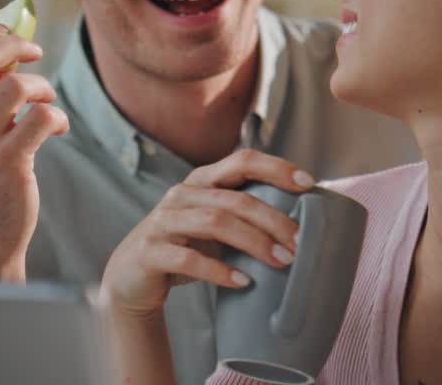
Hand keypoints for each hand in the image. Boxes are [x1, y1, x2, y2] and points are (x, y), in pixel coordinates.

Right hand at [0, 23, 68, 279]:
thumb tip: (5, 48)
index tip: (3, 32)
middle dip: (15, 45)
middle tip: (34, 51)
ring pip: (16, 85)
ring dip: (41, 84)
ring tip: (45, 98)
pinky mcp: (8, 163)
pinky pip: (42, 117)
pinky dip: (58, 116)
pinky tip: (57, 126)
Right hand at [100, 149, 315, 318]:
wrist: (132, 278)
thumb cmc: (185, 248)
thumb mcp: (215, 225)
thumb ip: (245, 215)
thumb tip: (302, 222)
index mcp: (202, 180)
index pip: (243, 160)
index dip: (277, 168)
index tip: (309, 184)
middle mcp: (182, 193)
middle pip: (235, 199)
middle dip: (273, 220)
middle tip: (300, 243)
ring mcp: (163, 220)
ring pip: (215, 222)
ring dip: (254, 242)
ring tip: (281, 261)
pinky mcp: (150, 251)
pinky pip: (188, 258)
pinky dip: (219, 270)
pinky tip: (242, 282)